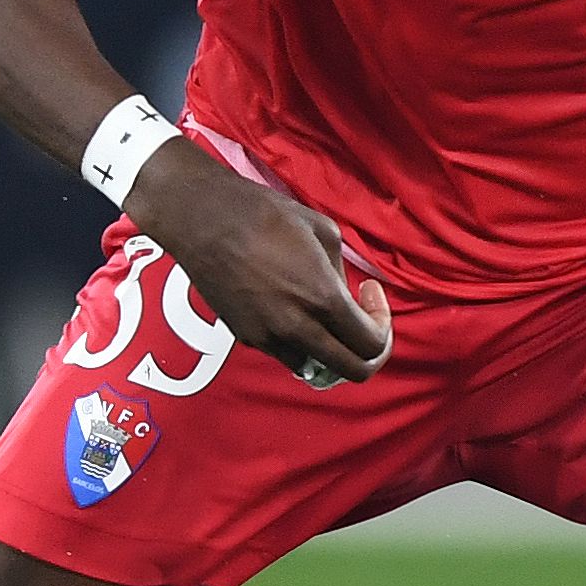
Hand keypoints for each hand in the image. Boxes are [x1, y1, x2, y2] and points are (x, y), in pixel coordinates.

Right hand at [128, 140, 391, 386]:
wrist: (203, 219)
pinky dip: (298, 340)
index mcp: (323, 300)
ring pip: (316, 366)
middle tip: (363, 325)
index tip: (370, 294)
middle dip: (368, 354)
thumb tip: (344, 296)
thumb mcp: (324, 232)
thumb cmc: (266, 215)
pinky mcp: (246, 336)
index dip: (382, 324)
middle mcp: (297, 328)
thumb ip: (341, 273)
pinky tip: (288, 305)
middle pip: (352, 371)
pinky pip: (284, 351)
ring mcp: (268, 338)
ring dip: (329, 349)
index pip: (371, 343)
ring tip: (323, 315)